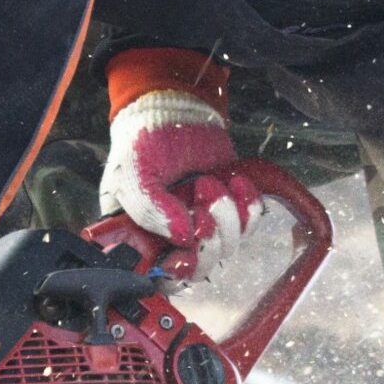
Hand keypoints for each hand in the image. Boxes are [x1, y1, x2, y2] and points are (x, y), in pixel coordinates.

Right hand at [98, 48, 261, 280]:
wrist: (175, 107)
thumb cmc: (143, 142)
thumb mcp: (134, 176)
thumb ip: (151, 211)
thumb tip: (184, 237)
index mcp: (144, 237)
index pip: (162, 276)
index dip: (178, 271)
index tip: (185, 256)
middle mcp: (175, 237)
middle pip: (203, 266)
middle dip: (209, 238)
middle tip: (203, 205)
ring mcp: (205, 224)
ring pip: (229, 246)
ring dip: (227, 214)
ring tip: (209, 182)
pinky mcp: (231, 209)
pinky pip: (250, 224)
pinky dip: (248, 205)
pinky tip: (235, 182)